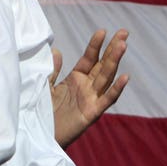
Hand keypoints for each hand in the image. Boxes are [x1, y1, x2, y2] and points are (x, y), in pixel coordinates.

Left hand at [50, 29, 129, 147]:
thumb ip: (52, 70)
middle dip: (113, 48)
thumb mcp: (45, 86)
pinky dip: (116, 89)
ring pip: (106, 77)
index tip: (102, 31)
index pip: (89, 58)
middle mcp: (86, 87)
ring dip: (114, 62)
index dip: (95, 45)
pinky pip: (106, 100)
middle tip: (124, 32)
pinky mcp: (91, 113)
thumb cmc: (43, 111)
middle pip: (102, 65)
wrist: (40, 134)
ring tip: (123, 45)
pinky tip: (125, 77)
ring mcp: (90, 99)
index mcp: (76, 79)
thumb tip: (56, 50)